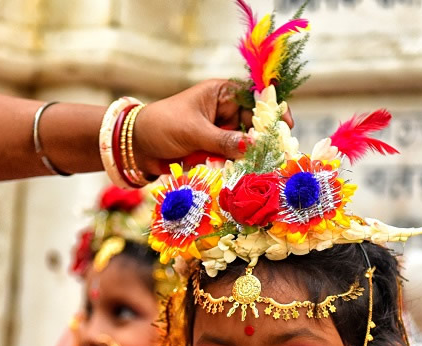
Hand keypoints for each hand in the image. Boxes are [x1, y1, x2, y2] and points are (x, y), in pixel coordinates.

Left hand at [133, 79, 294, 174]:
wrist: (135, 146)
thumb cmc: (161, 126)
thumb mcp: (194, 132)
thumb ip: (225, 141)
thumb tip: (254, 146)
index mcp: (221, 94)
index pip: (255, 97)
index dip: (272, 110)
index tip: (286, 126)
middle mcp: (224, 111)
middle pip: (254, 125)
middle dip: (263, 140)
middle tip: (273, 156)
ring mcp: (220, 132)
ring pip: (245, 144)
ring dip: (248, 157)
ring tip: (256, 168)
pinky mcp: (214, 151)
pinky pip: (232, 158)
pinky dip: (236, 167)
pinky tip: (240, 174)